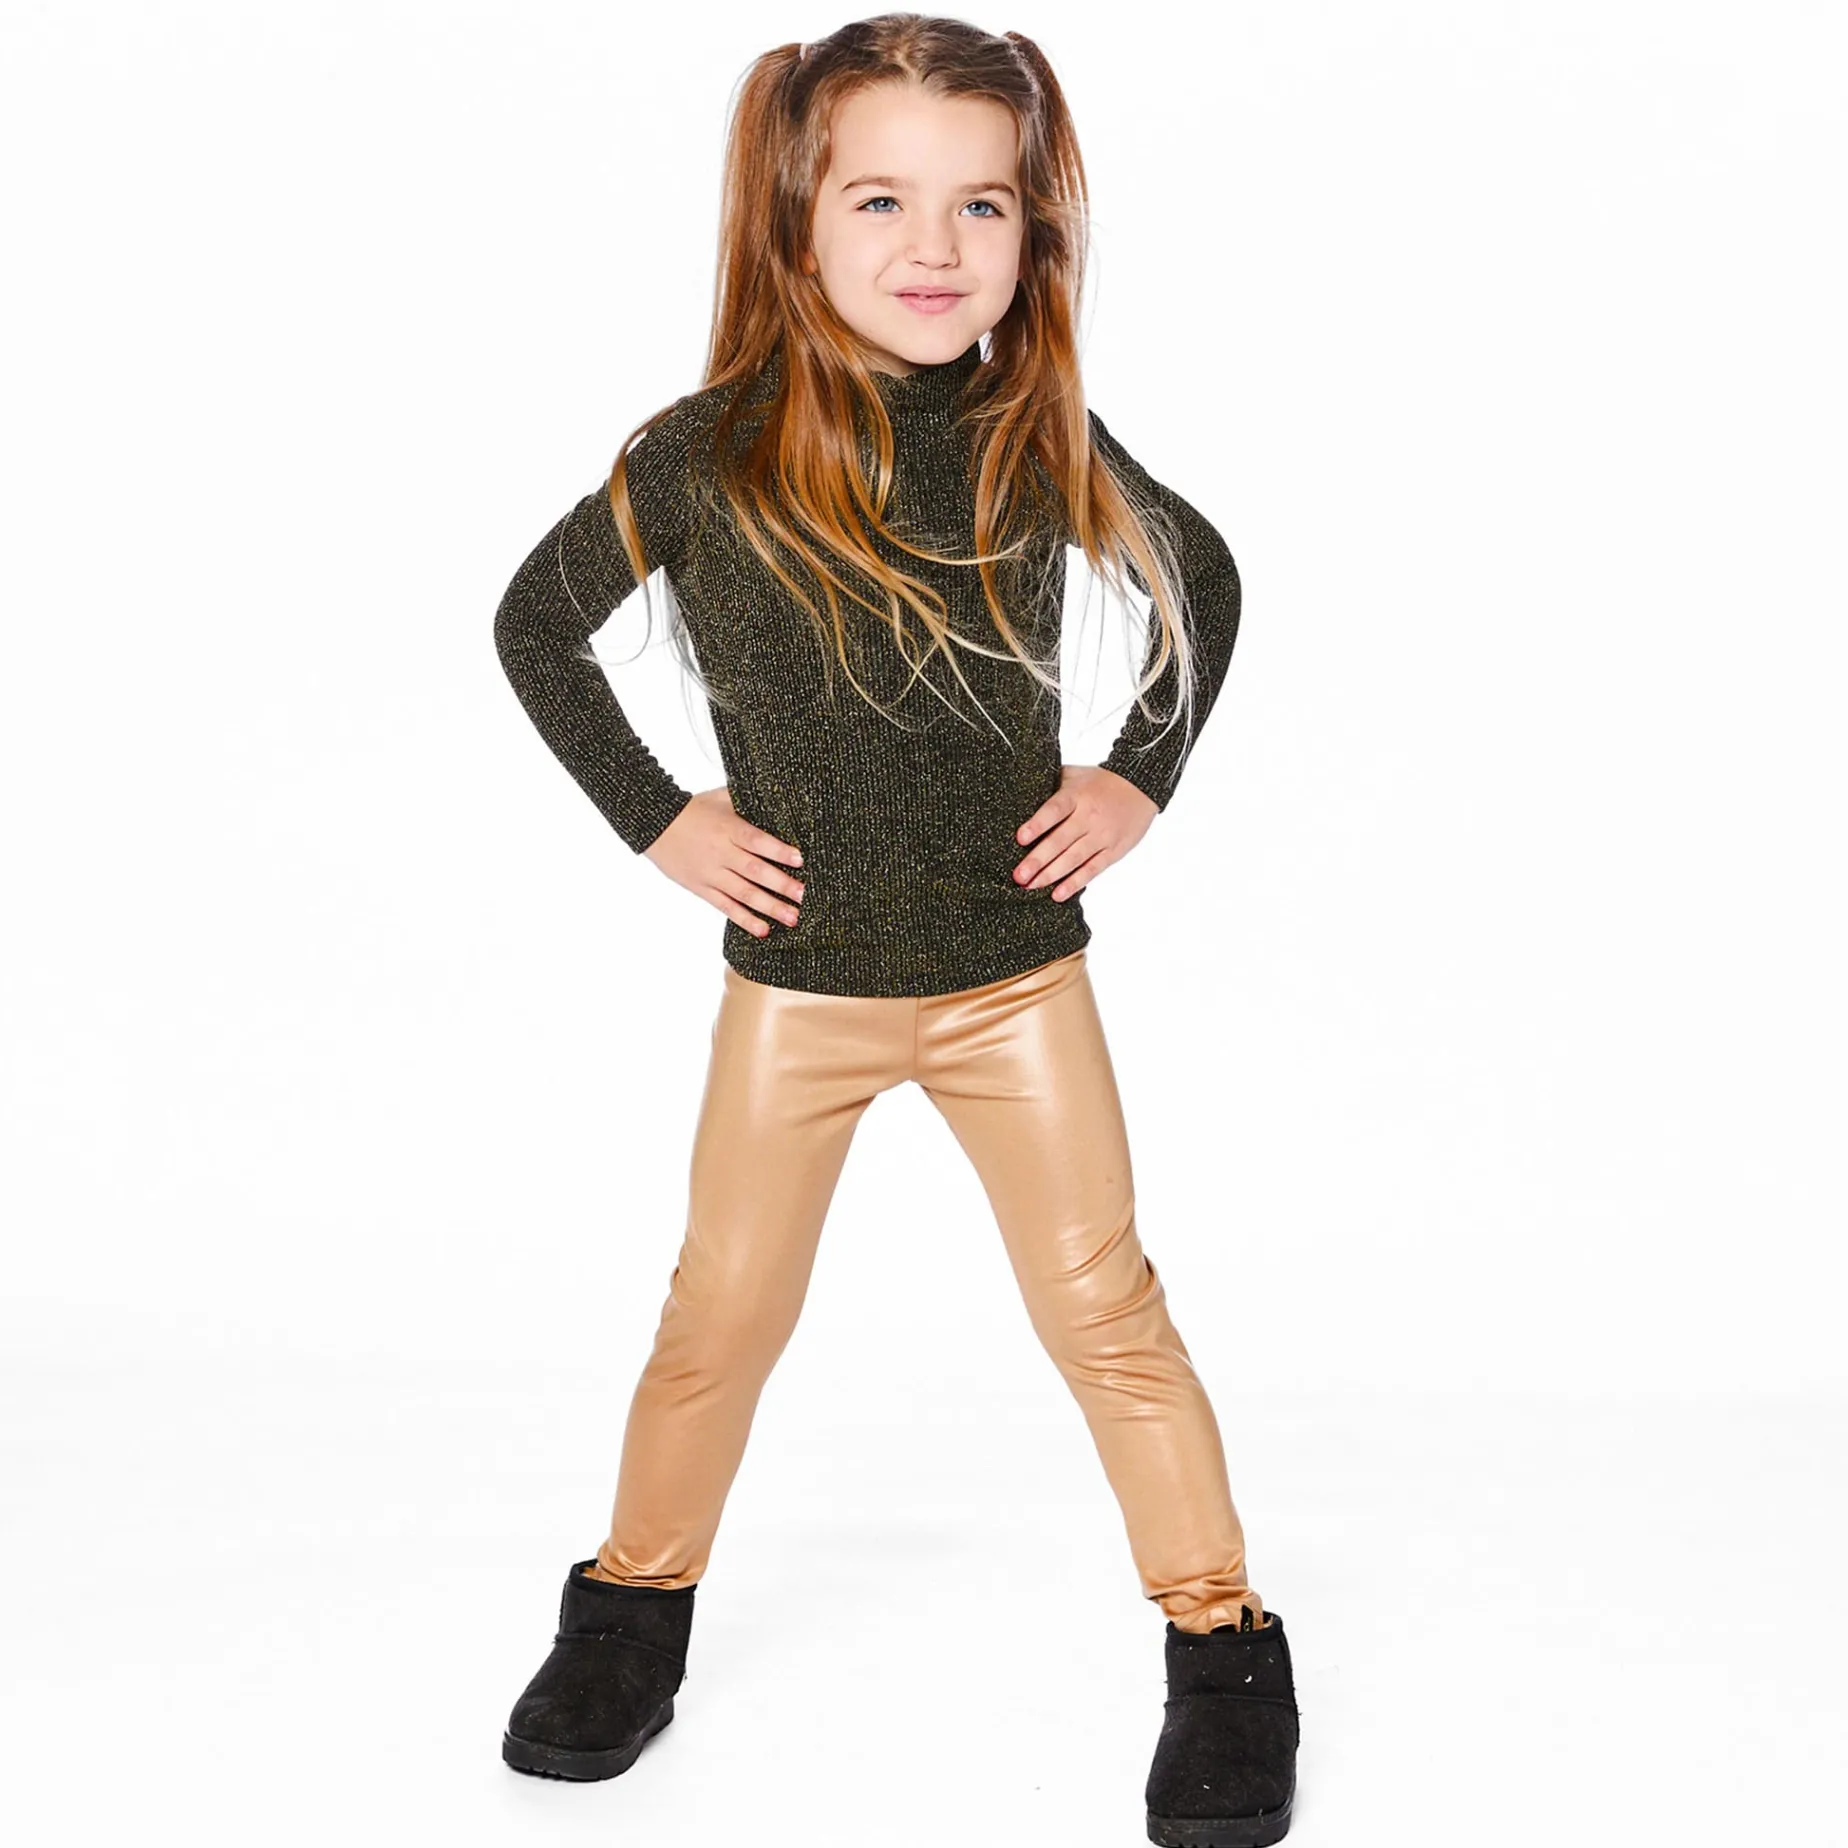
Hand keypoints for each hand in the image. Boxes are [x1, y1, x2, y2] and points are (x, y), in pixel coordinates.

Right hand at [645, 788, 804, 938]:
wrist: (655, 824)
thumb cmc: (693, 809)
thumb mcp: (720, 797)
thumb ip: (747, 801)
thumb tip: (778, 799)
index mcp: (728, 828)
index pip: (756, 840)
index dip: (778, 851)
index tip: (800, 860)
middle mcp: (721, 853)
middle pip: (755, 871)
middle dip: (782, 885)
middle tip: (805, 896)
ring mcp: (711, 873)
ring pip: (744, 893)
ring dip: (770, 907)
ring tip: (792, 918)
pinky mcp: (702, 888)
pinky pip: (726, 907)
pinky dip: (744, 919)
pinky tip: (763, 930)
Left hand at [1012, 765, 1156, 900]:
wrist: (1141, 786)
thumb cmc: (1100, 782)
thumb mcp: (1074, 775)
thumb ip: (1050, 785)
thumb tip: (1020, 796)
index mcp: (1076, 796)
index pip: (1054, 811)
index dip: (1037, 825)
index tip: (1020, 838)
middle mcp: (1088, 817)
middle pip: (1060, 840)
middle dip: (1038, 860)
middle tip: (1019, 875)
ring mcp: (1102, 836)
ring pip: (1074, 859)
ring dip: (1051, 874)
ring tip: (1030, 886)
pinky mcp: (1113, 851)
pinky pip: (1092, 870)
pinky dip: (1075, 883)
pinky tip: (1058, 894)